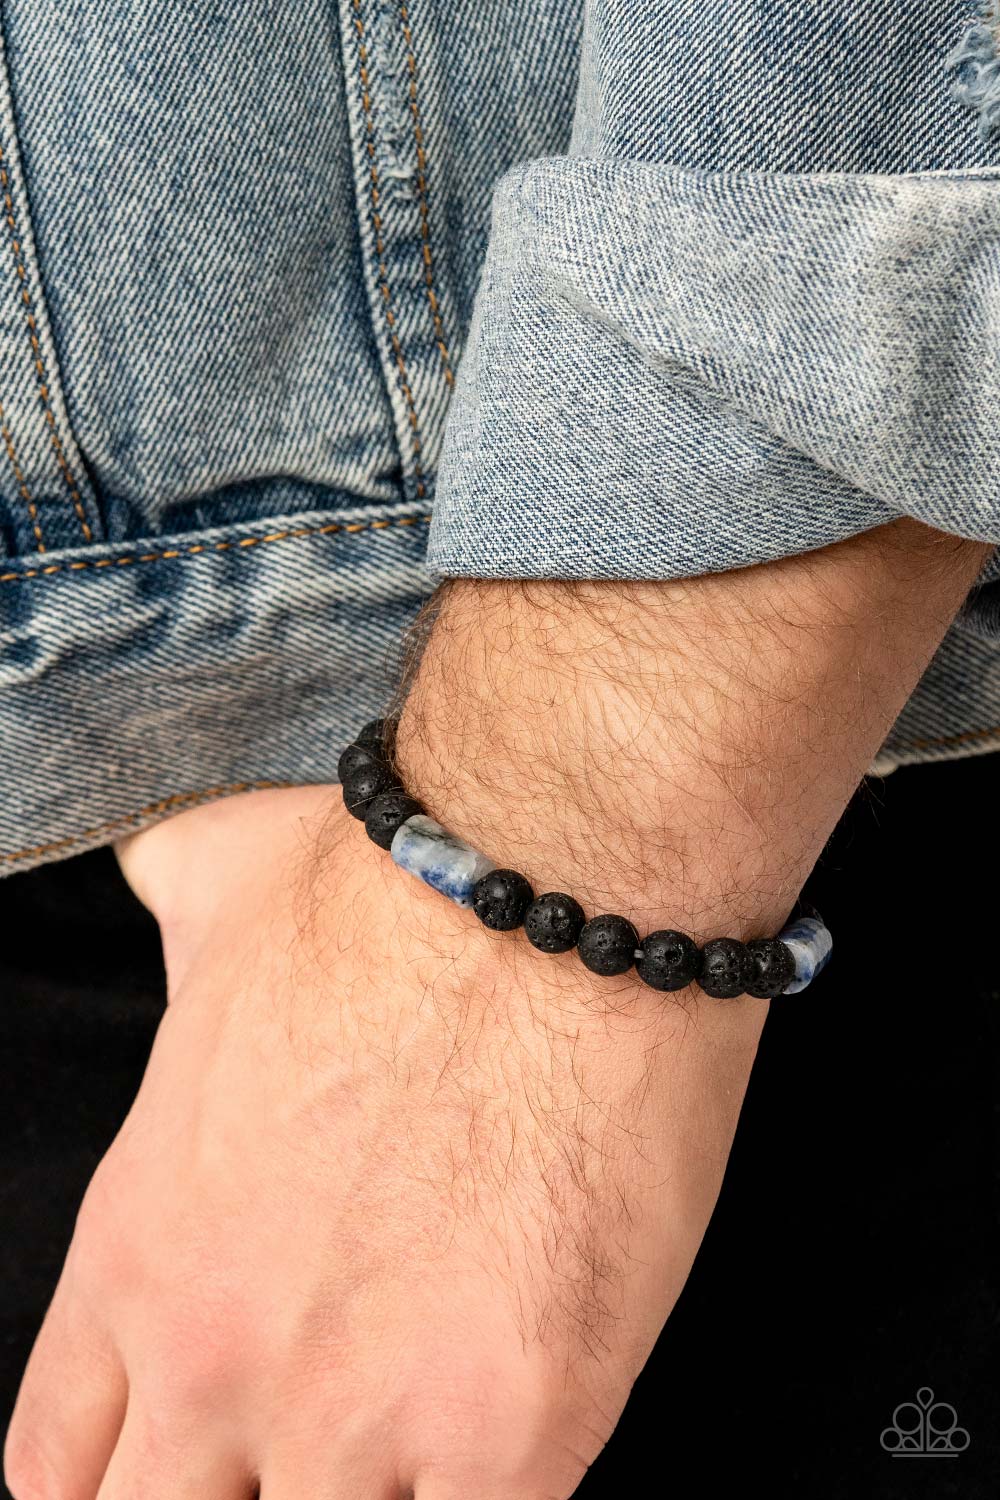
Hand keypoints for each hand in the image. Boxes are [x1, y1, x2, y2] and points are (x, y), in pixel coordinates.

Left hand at [5, 519, 986, 1498]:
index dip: (118, 1486)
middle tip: (313, 1449)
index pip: (61, 1469)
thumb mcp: (214, 883)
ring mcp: (365, 1410)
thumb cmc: (389, 883)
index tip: (187, 1463)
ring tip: (421, 1446)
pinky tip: (507, 1454)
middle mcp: (224, 1357)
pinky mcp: (517, 1430)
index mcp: (142, 1251)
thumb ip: (166, 913)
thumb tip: (167, 882)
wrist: (547, 885)